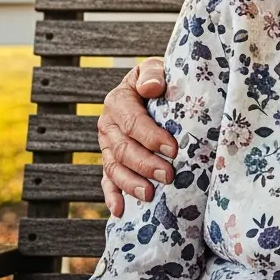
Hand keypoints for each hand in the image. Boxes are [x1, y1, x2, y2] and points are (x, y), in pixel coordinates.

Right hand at [98, 57, 176, 216]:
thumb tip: (152, 87)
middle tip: (168, 175)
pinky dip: (112, 196)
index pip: (133, 122)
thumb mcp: (154, 68)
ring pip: (114, 168)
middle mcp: (108, 124)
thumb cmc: (159, 80)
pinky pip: (107, 181)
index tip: (173, 149)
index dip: (151, 136)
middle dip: (145, 164)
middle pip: (123, 149)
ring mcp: (107, 145)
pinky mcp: (111, 161)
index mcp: (118, 101)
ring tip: (149, 195)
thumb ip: (152, 73)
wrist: (152, 88)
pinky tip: (121, 211)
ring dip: (131, 183)